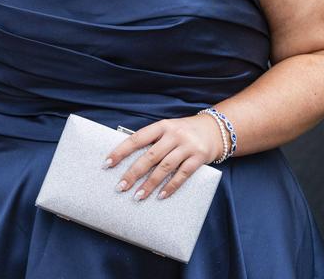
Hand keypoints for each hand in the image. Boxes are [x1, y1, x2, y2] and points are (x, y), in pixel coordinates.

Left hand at [104, 114, 222, 201]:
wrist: (216, 129)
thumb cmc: (184, 131)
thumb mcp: (168, 128)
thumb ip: (152, 140)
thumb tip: (127, 158)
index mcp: (162, 126)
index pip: (137, 138)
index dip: (121, 151)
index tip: (107, 163)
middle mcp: (174, 135)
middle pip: (150, 156)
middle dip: (133, 173)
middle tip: (120, 187)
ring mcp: (187, 146)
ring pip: (165, 167)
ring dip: (150, 183)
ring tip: (137, 196)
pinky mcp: (198, 158)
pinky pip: (183, 175)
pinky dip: (171, 186)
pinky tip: (161, 196)